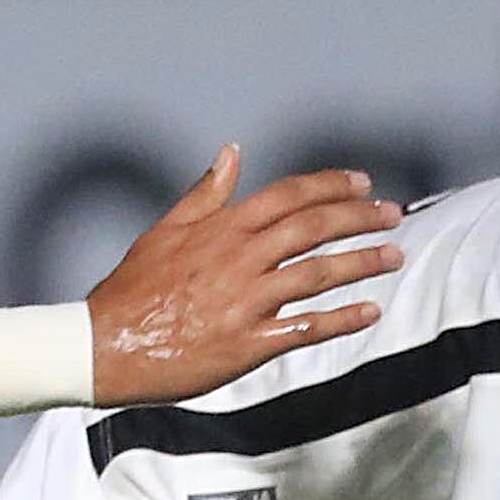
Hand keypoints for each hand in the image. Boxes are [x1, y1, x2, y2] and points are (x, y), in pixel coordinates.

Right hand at [82, 147, 401, 404]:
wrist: (105, 346)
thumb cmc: (131, 290)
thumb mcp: (164, 231)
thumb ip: (205, 194)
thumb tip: (231, 153)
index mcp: (222, 229)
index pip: (289, 196)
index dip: (331, 186)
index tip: (363, 184)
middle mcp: (239, 259)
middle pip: (313, 228)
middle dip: (359, 218)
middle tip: (393, 215)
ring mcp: (245, 302)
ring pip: (317, 274)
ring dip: (361, 262)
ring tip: (394, 256)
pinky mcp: (247, 344)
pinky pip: (304, 327)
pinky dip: (341, 319)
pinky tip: (370, 311)